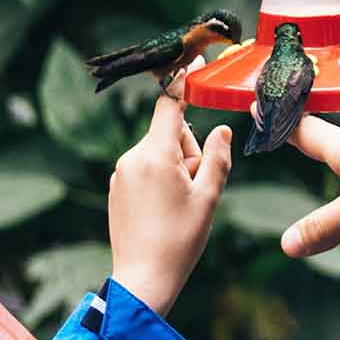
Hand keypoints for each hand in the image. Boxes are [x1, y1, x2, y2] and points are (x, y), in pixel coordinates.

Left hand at [108, 83, 233, 316]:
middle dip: (189, 152)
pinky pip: (146, 170)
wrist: (143, 278)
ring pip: (159, 154)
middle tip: (197, 189)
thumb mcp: (209, 197)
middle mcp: (132, 158)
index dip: (184, 82)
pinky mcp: (117, 188)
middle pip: (170, 134)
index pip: (170, 106)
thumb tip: (222, 130)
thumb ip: (218, 158)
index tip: (194, 60)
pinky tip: (166, 212)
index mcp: (155, 155)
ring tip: (181, 206)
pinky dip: (162, 180)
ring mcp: (121, 173)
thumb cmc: (180, 240)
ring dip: (177, 168)